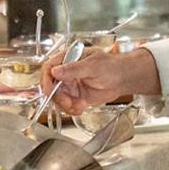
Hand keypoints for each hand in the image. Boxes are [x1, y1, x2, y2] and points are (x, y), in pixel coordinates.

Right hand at [40, 47, 159, 115]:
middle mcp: (67, 72)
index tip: (49, 91)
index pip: (49, 68)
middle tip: (68, 102)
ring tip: (78, 105)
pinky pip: (67, 105)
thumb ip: (73, 69)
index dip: (46, 80)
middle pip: (51, 86)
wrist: (123, 79)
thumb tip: (56, 71)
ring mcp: (71, 85)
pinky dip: (72, 110)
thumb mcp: (92, 65)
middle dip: (58, 97)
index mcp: (68, 59)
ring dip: (65, 105)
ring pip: (58, 98)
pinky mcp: (76, 96)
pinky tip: (81, 108)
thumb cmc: (111, 66)